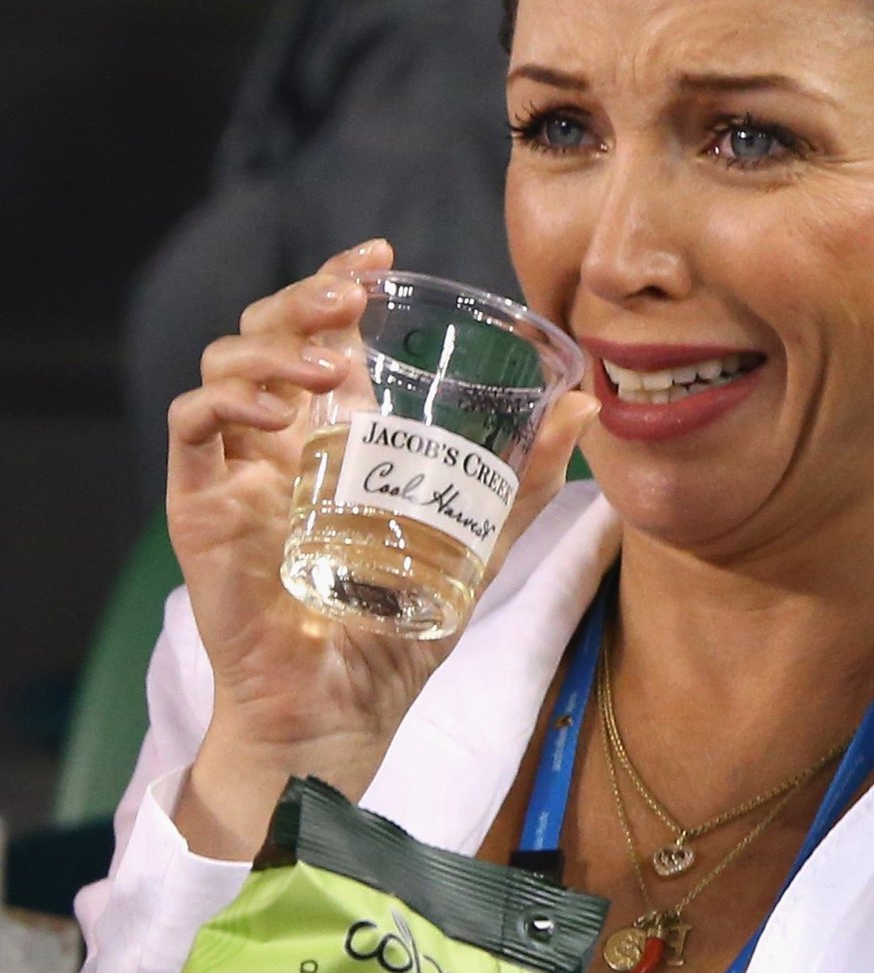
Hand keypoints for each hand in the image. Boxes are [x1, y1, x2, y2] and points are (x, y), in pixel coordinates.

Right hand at [167, 238, 597, 856]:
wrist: (342, 712)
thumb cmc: (398, 638)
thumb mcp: (476, 547)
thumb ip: (526, 484)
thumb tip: (585, 409)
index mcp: (335, 439)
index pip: (321, 334)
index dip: (338, 281)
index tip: (380, 259)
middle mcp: (279, 442)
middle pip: (267, 331)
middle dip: (304, 296)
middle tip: (352, 298)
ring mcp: (235, 470)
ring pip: (224, 364)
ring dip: (274, 348)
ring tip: (333, 368)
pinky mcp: (199, 507)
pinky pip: (190, 425)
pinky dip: (229, 401)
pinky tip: (283, 416)